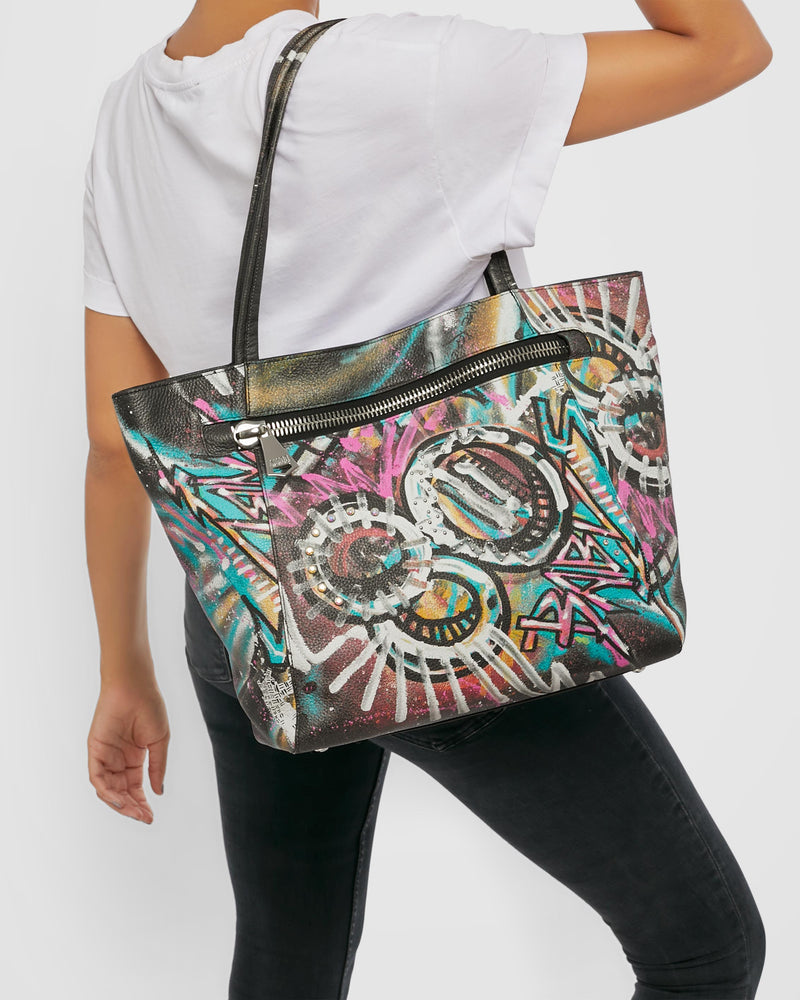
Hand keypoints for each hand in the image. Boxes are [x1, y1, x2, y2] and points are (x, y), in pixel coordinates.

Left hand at [87, 669, 169, 823]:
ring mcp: (105, 755)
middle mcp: (117, 759)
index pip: (134, 787)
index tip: (150, 816)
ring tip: (134, 811)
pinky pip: (97, 777)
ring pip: (107, 789)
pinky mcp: (95, 750)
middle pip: (121, 792)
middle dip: (132, 807)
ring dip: (120, 803)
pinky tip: (120, 799)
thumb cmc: (150, 707)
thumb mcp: (159, 742)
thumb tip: (159, 791)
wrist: (136, 686)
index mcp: (133, 757)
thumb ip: (157, 767)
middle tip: (144, 817)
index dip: (141, 803)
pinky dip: (106, 791)